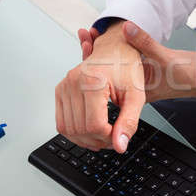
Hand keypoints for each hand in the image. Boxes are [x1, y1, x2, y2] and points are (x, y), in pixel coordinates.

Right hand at [55, 21, 145, 152]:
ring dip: (86, 140)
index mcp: (93, 82)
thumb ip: (129, 121)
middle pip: (81, 130)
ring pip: (68, 130)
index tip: (119, 136)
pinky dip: (75, 133)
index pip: (94, 126)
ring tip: (104, 135)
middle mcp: (74, 82)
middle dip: (99, 140)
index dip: (108, 138)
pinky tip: (91, 132)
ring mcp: (64, 86)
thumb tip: (120, 145)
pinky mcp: (60, 91)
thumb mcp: (136, 95)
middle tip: (114, 138)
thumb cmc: (127, 68)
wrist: (115, 50)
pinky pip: (61, 122)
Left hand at [80, 21, 195, 102]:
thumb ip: (145, 43)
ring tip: (93, 34)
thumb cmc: (188, 76)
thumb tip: (127, 27)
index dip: (93, 61)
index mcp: (135, 92)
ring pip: (112, 67)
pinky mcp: (144, 72)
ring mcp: (138, 81)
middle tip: (86, 35)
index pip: (107, 79)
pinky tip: (110, 38)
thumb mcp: (165, 58)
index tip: (87, 44)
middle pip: (105, 72)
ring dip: (102, 50)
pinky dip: (115, 50)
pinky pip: (124, 61)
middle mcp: (133, 89)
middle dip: (94, 53)